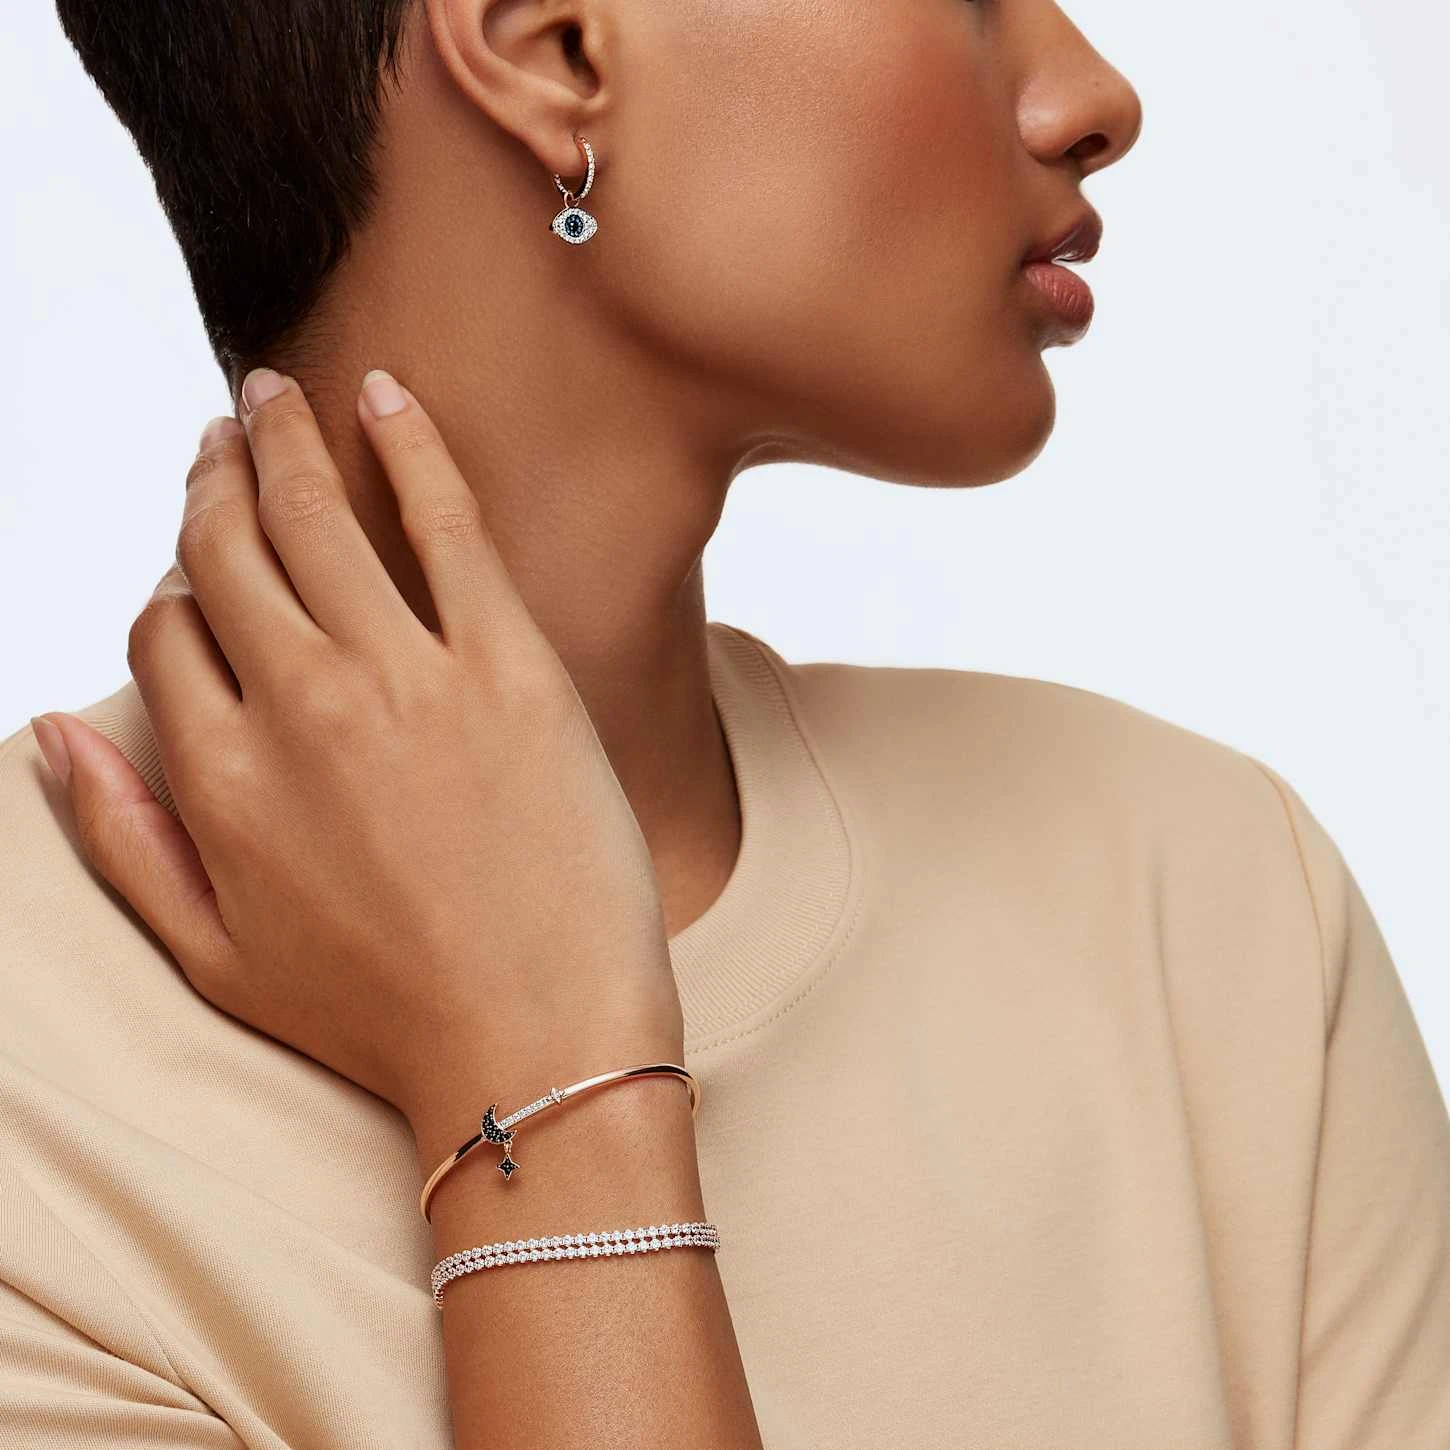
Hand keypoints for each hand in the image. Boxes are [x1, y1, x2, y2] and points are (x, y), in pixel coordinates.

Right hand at [33, 368, 683, 1125]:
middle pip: (226, 550)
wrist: (538, 1043)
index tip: (201, 568)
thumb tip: (54, 733)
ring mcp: (405, 677)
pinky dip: (410, 446)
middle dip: (212, 478)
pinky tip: (386, 395)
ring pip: (317, 517)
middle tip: (223, 431)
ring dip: (285, 438)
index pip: (165, 627)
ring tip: (277, 392)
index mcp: (219, 774)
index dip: (175, 587)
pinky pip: (447, 523)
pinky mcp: (509, 667)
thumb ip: (124, 839)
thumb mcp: (213, 957)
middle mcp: (297, 705)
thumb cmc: (382, 1016)